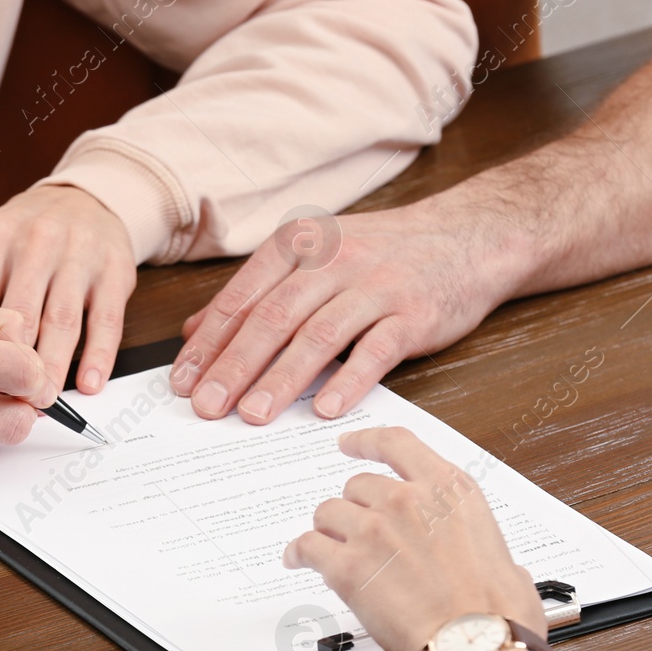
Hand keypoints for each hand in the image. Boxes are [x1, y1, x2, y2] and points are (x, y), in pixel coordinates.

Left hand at [0, 184, 136, 395]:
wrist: (84, 198)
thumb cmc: (28, 234)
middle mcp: (36, 242)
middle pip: (21, 317)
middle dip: (13, 368)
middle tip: (7, 406)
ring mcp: (78, 255)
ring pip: (62, 322)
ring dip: (53, 368)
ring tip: (43, 402)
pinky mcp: (113, 271)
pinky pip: (105, 320)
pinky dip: (98, 356)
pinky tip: (89, 383)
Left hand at [172, 199, 527, 423]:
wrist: (468, 236)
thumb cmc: (381, 254)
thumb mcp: (312, 258)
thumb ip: (254, 294)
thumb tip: (193, 331)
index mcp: (299, 245)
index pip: (242, 298)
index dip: (209, 343)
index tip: (182, 383)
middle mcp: (333, 260)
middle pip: (273, 318)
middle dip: (234, 366)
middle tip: (206, 407)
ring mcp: (375, 285)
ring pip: (318, 335)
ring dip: (281, 378)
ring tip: (252, 414)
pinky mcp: (414, 313)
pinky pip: (377, 348)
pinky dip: (350, 379)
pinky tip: (327, 408)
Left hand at [283, 427, 543, 650]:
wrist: (477, 646)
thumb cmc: (498, 611)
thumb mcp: (505, 557)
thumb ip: (483, 549)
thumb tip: (498, 566)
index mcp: (449, 489)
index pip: (396, 444)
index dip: (366, 441)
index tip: (350, 444)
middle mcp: (407, 500)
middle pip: (358, 485)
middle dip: (356, 507)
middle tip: (357, 528)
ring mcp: (374, 530)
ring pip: (329, 512)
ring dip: (329, 529)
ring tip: (331, 546)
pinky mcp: (348, 566)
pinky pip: (307, 546)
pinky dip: (299, 552)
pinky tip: (298, 559)